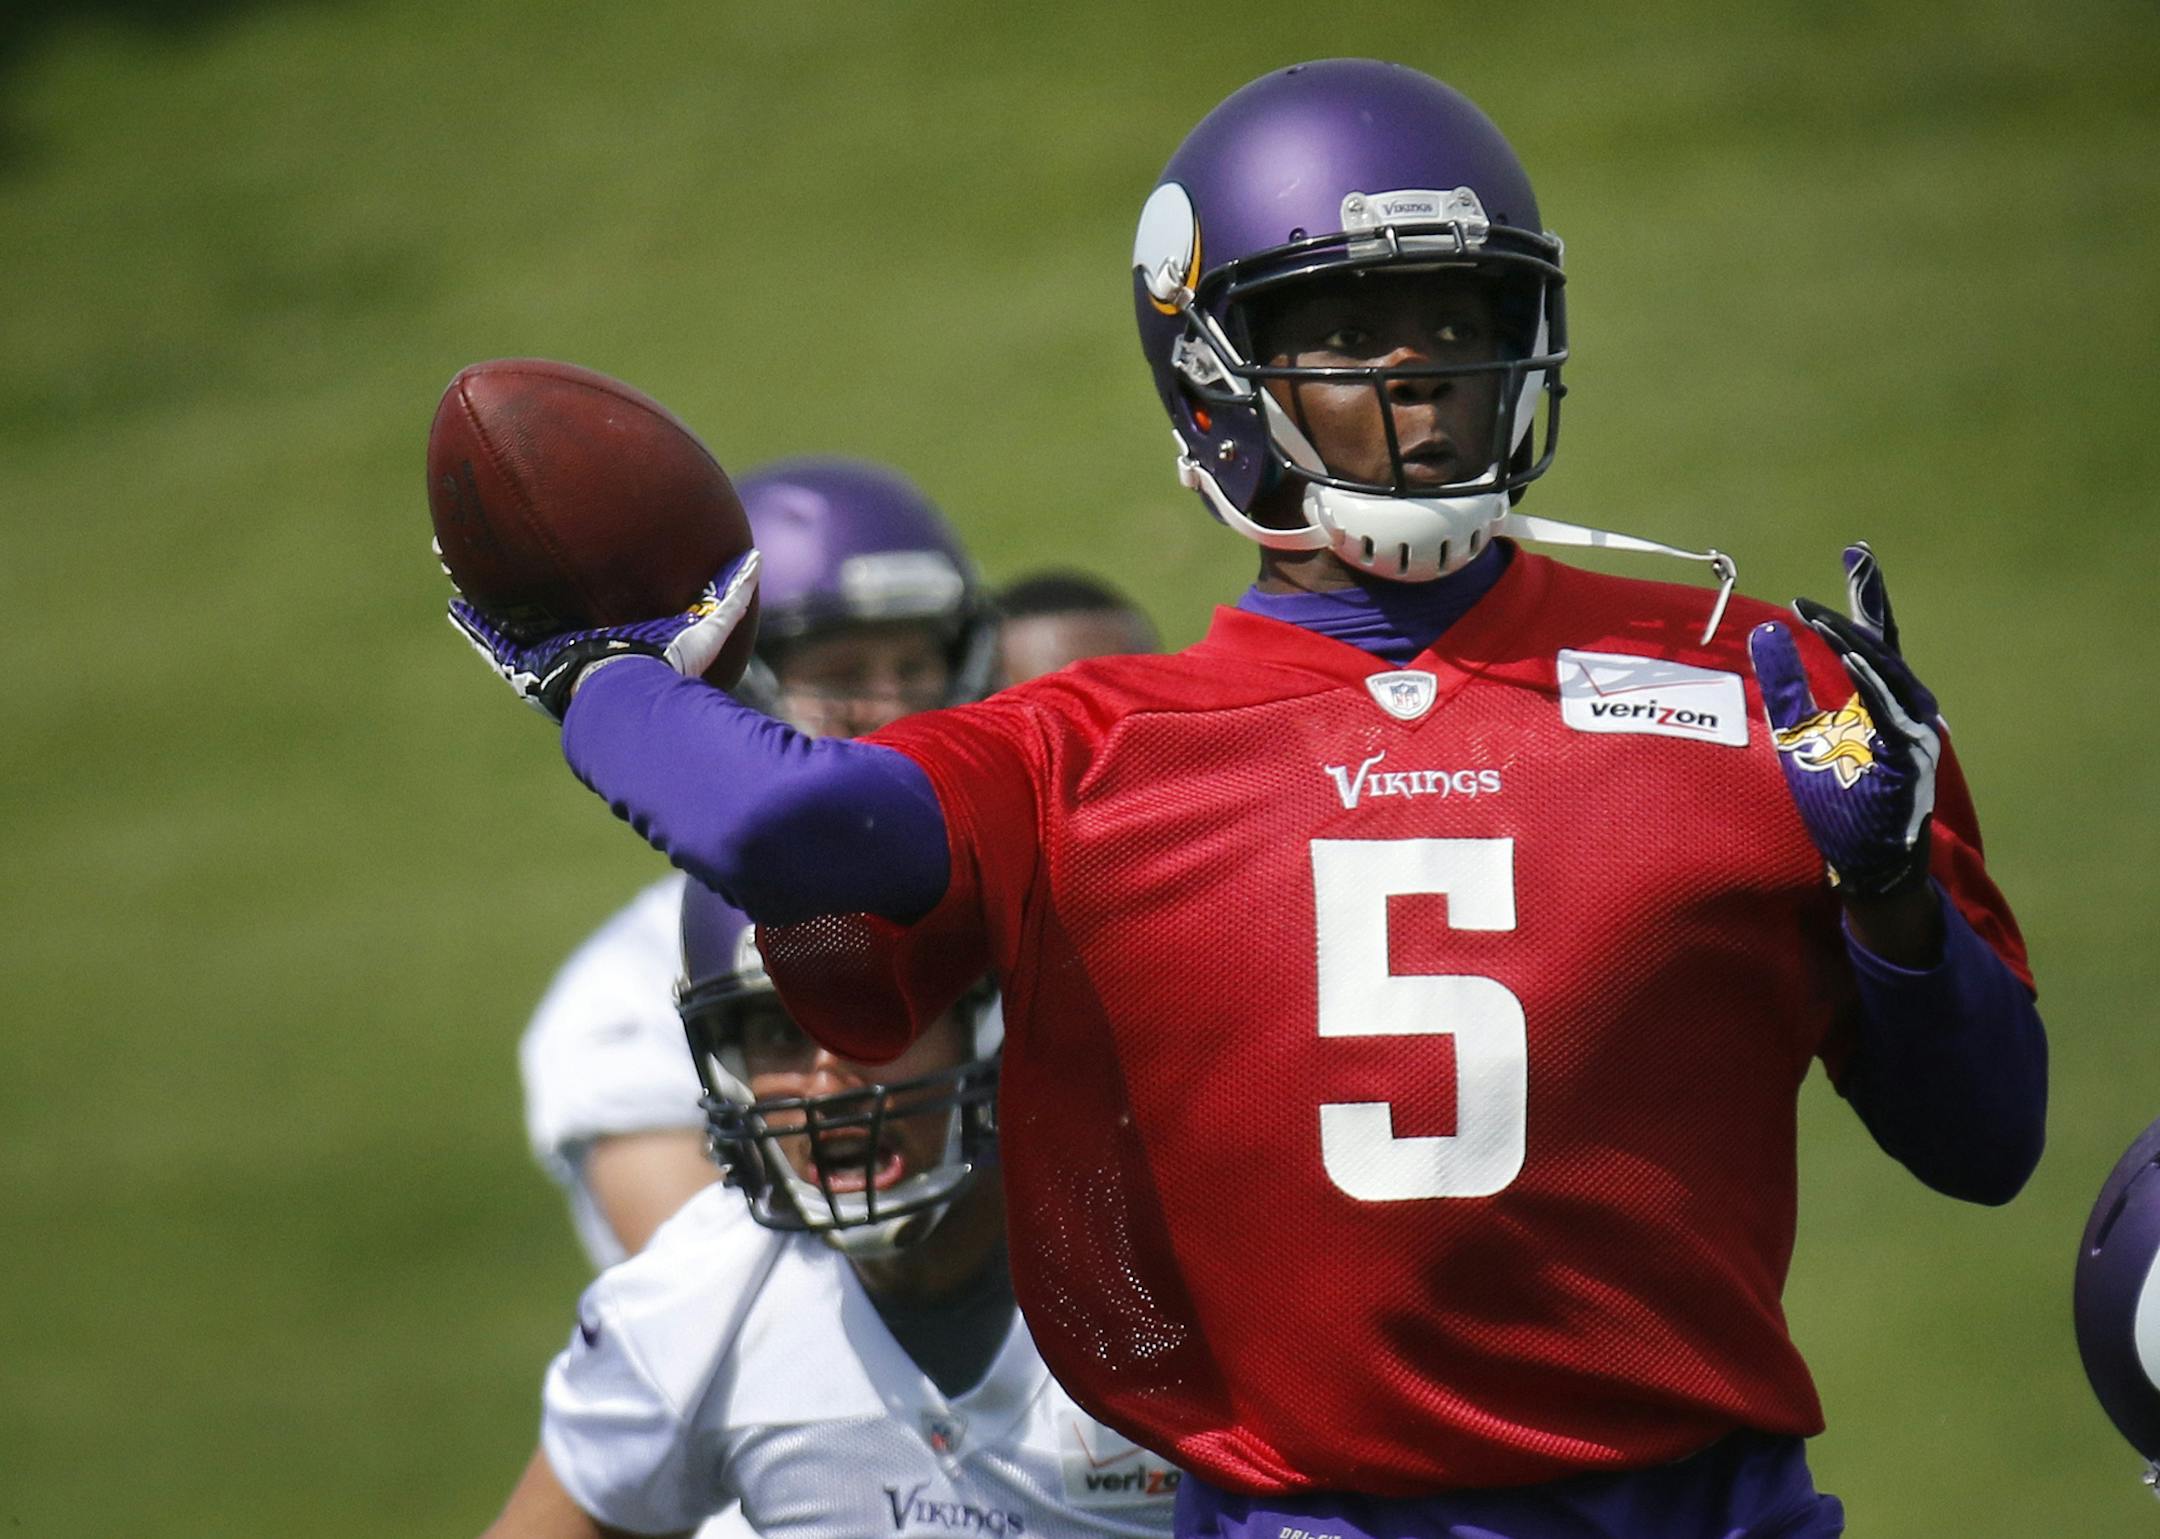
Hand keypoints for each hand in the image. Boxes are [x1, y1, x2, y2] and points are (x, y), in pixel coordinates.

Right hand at [448, 548, 759, 721]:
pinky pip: (488, 636)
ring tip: (455, 556)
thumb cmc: (667, 674)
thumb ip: (728, 596)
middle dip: (522, 584)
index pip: (588, 607)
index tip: (569, 565)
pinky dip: (470, 619)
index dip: (576, 588)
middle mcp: (570, 648)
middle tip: (504, 554)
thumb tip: (756, 560)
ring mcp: (541, 656)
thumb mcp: (702, 630)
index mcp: (608, 639)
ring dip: (481, 588)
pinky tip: (451, 596)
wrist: (630, 706)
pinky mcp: (519, 663)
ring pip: (504, 614)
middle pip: (540, 608)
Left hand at [1747, 543, 1941, 898]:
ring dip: (1853, 645)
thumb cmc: (1839, 799)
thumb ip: (1788, 685)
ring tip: (1819, 619)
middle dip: (1858, 612)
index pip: (1873, 637)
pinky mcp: (1908, 759)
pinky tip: (1847, 660)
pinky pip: (1888, 715)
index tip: (1855, 552)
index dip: (1865, 596)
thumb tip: (1766, 631)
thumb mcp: (1800, 734)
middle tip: (1831, 580)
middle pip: (1882, 648)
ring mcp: (1912, 733)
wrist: (1869, 862)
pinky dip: (1869, 686)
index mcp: (1882, 699)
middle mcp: (1906, 708)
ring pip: (1886, 676)